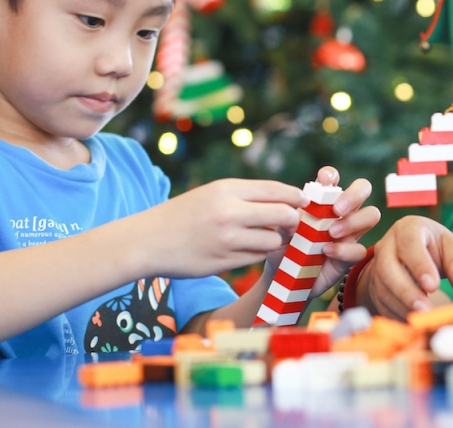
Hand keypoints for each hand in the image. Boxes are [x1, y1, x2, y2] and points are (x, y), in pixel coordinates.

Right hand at [142, 178, 307, 277]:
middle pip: (284, 215)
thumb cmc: (186, 214)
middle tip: (292, 223)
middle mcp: (229, 213)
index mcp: (227, 189)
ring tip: (265, 237)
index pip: (277, 190)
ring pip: (273, 240)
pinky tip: (247, 249)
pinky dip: (258, 254)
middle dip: (294, 220)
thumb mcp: (214, 193)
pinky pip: (256, 258)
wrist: (149, 241)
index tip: (303, 202)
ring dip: (275, 240)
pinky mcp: (224, 263)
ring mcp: (227, 240)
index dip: (296, 197)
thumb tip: (288, 200)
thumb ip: (248, 196)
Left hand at [258, 167, 378, 296]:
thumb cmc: (283, 246)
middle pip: (363, 189)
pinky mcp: (350, 256)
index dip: (331, 175)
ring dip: (353, 221)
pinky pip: (359, 249)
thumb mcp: (279, 229)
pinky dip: (344, 249)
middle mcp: (341, 212)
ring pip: (371, 215)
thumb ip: (286, 217)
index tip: (323, 180)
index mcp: (322, 200)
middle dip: (354, 195)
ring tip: (331, 232)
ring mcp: (349, 232)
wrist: (283, 277)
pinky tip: (327, 251)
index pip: (333, 178)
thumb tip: (295, 214)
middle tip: (336, 209)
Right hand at [357, 216, 452, 319]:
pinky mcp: (374, 286)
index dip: (419, 265)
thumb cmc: (435, 248)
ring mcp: (377, 266)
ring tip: (422, 321)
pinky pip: (380, 302)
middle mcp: (387, 245)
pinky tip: (412, 324)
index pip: (409, 243)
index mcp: (408, 228)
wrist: (409, 254)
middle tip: (425, 310)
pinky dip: (396, 315)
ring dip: (402, 306)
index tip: (433, 286)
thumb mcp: (451, 249)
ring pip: (382, 288)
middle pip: (388, 268)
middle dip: (406, 291)